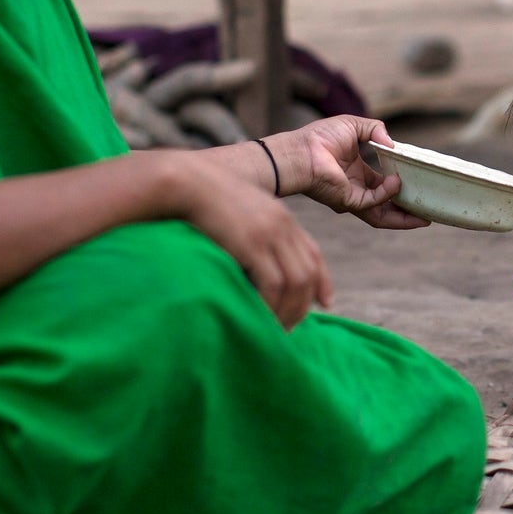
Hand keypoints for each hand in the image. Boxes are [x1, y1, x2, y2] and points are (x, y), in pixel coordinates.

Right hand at [169, 154, 330, 328]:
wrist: (187, 183)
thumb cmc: (202, 199)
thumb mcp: (238, 212)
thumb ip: (251, 232)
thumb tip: (250, 261)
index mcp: (281, 218)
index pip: (313, 253)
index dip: (323, 280)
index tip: (325, 302)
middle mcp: (283, 225)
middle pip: (308, 273)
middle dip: (302, 305)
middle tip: (289, 328)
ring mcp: (270, 234)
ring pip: (295, 283)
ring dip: (287, 311)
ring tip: (273, 330)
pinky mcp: (252, 244)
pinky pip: (272, 284)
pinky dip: (270, 305)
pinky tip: (259, 318)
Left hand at [291, 115, 430, 229]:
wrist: (300, 150)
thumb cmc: (320, 137)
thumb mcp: (354, 126)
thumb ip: (376, 130)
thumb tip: (393, 145)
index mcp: (357, 173)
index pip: (383, 185)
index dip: (401, 186)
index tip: (419, 185)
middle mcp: (356, 189)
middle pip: (387, 206)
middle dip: (407, 211)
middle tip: (428, 212)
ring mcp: (353, 198)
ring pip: (383, 214)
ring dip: (404, 217)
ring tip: (425, 218)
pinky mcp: (349, 202)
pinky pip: (374, 202)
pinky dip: (387, 194)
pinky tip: (397, 182)